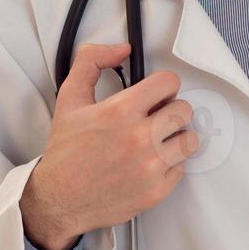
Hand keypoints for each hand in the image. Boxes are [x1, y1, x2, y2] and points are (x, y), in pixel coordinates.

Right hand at [20, 42, 200, 249]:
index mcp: (121, 111)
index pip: (169, 82)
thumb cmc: (66, 151)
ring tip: (155, 141)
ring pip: (190, 140)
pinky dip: (169, 165)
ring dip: (175, 138)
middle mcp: (140, 138)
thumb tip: (122, 49)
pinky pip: (181, 168)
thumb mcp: (70, 98)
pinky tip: (148, 163)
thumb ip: (92, 61)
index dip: (162, 86)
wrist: (58, 200)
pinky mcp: (157, 191)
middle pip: (184, 110)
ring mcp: (151, 166)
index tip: (155, 95)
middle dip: (170, 111)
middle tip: (154, 119)